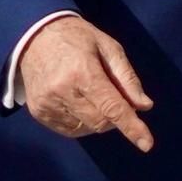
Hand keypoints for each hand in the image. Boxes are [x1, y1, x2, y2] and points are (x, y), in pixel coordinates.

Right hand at [14, 14, 154, 149]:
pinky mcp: (39, 112)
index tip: (147, 144)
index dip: (131, 126)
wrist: (34, 36)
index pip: (111, 107)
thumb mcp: (109, 48)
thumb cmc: (77, 39)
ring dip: (98, 119)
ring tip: (92, 94)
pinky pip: (70, 129)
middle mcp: (62, 91)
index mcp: (82, 72)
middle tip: (116, 98)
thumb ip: (127, 78)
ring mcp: (47, 104)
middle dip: (115, 117)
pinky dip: (82, 122)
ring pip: (86, 128)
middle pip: (100, 122)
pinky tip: (79, 102)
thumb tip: (144, 106)